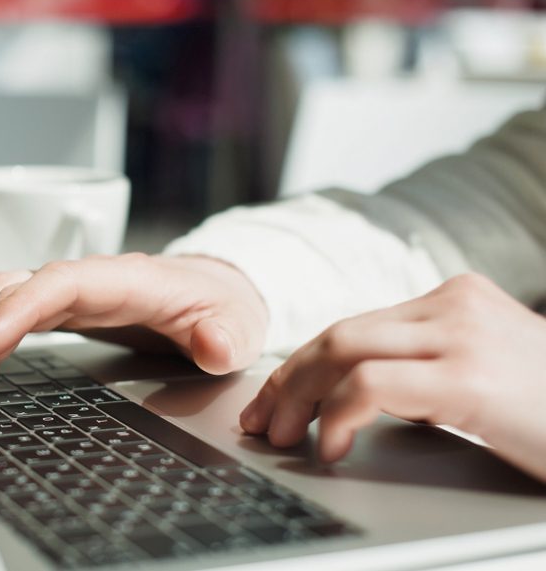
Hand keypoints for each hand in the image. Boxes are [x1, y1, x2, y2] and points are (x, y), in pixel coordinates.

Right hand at [0, 253, 268, 410]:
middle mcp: (84, 280)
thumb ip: (225, 336)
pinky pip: (4, 317)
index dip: (19, 310)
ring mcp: (65, 294)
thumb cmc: (219, 306)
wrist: (212, 295)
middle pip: (12, 287)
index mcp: (123, 279)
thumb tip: (211, 345)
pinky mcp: (55, 311)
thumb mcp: (237, 325)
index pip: (60, 284)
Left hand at [240, 273, 545, 482]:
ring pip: (344, 351)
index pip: (355, 325)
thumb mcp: (484, 378)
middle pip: (339, 334)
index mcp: (455, 299)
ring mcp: (465, 335)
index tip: (272, 401)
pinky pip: (374, 385)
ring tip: (281, 438)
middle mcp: (455, 304)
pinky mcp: (471, 378)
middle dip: (287, 381)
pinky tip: (333, 446)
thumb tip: (353, 396)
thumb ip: (427, 370)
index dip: (302, 365)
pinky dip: (339, 416)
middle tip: (260, 423)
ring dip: (299, 398)